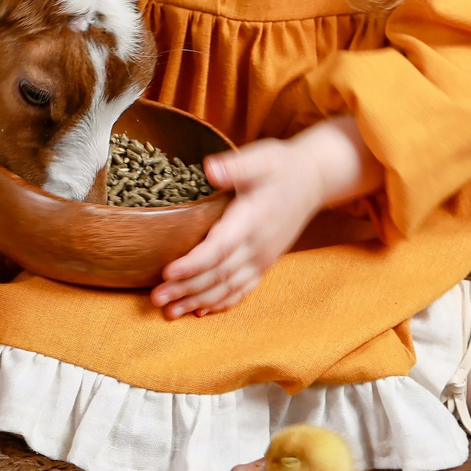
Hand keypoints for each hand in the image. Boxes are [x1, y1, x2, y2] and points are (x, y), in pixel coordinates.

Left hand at [151, 117, 374, 317]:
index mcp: (253, 219)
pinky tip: (201, 312)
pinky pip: (243, 289)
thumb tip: (210, 169)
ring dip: (199, 301)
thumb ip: (236, 167)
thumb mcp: (261, 159)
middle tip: (157, 298)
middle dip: (187, 288)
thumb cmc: (281, 167)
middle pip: (219, 273)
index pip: (220, 247)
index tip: (167, 272)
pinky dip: (222, 302)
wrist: (312, 181)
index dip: (194, 263)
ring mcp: (262, 258)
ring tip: (170, 312)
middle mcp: (258, 245)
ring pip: (228, 286)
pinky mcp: (265, 263)